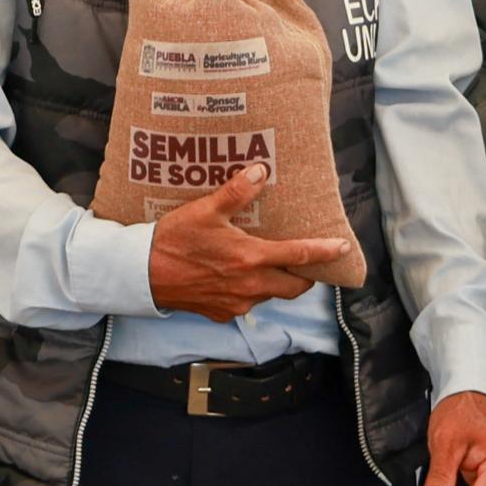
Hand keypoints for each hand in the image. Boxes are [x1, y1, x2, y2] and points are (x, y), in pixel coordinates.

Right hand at [145, 164, 359, 320]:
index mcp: (251, 259)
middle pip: (293, 287)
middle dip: (305, 276)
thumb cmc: (173, 240)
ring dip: (274, 282)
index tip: (343, 247)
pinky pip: (245, 305)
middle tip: (308, 262)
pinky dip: (249, 292)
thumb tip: (260, 172)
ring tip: (267, 264)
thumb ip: (236, 192)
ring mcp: (235, 304)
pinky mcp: (220, 314)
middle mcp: (249, 287)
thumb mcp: (205, 209)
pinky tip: (237, 277)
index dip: (325, 252)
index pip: (299, 257)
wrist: (141, 274)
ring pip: (269, 296)